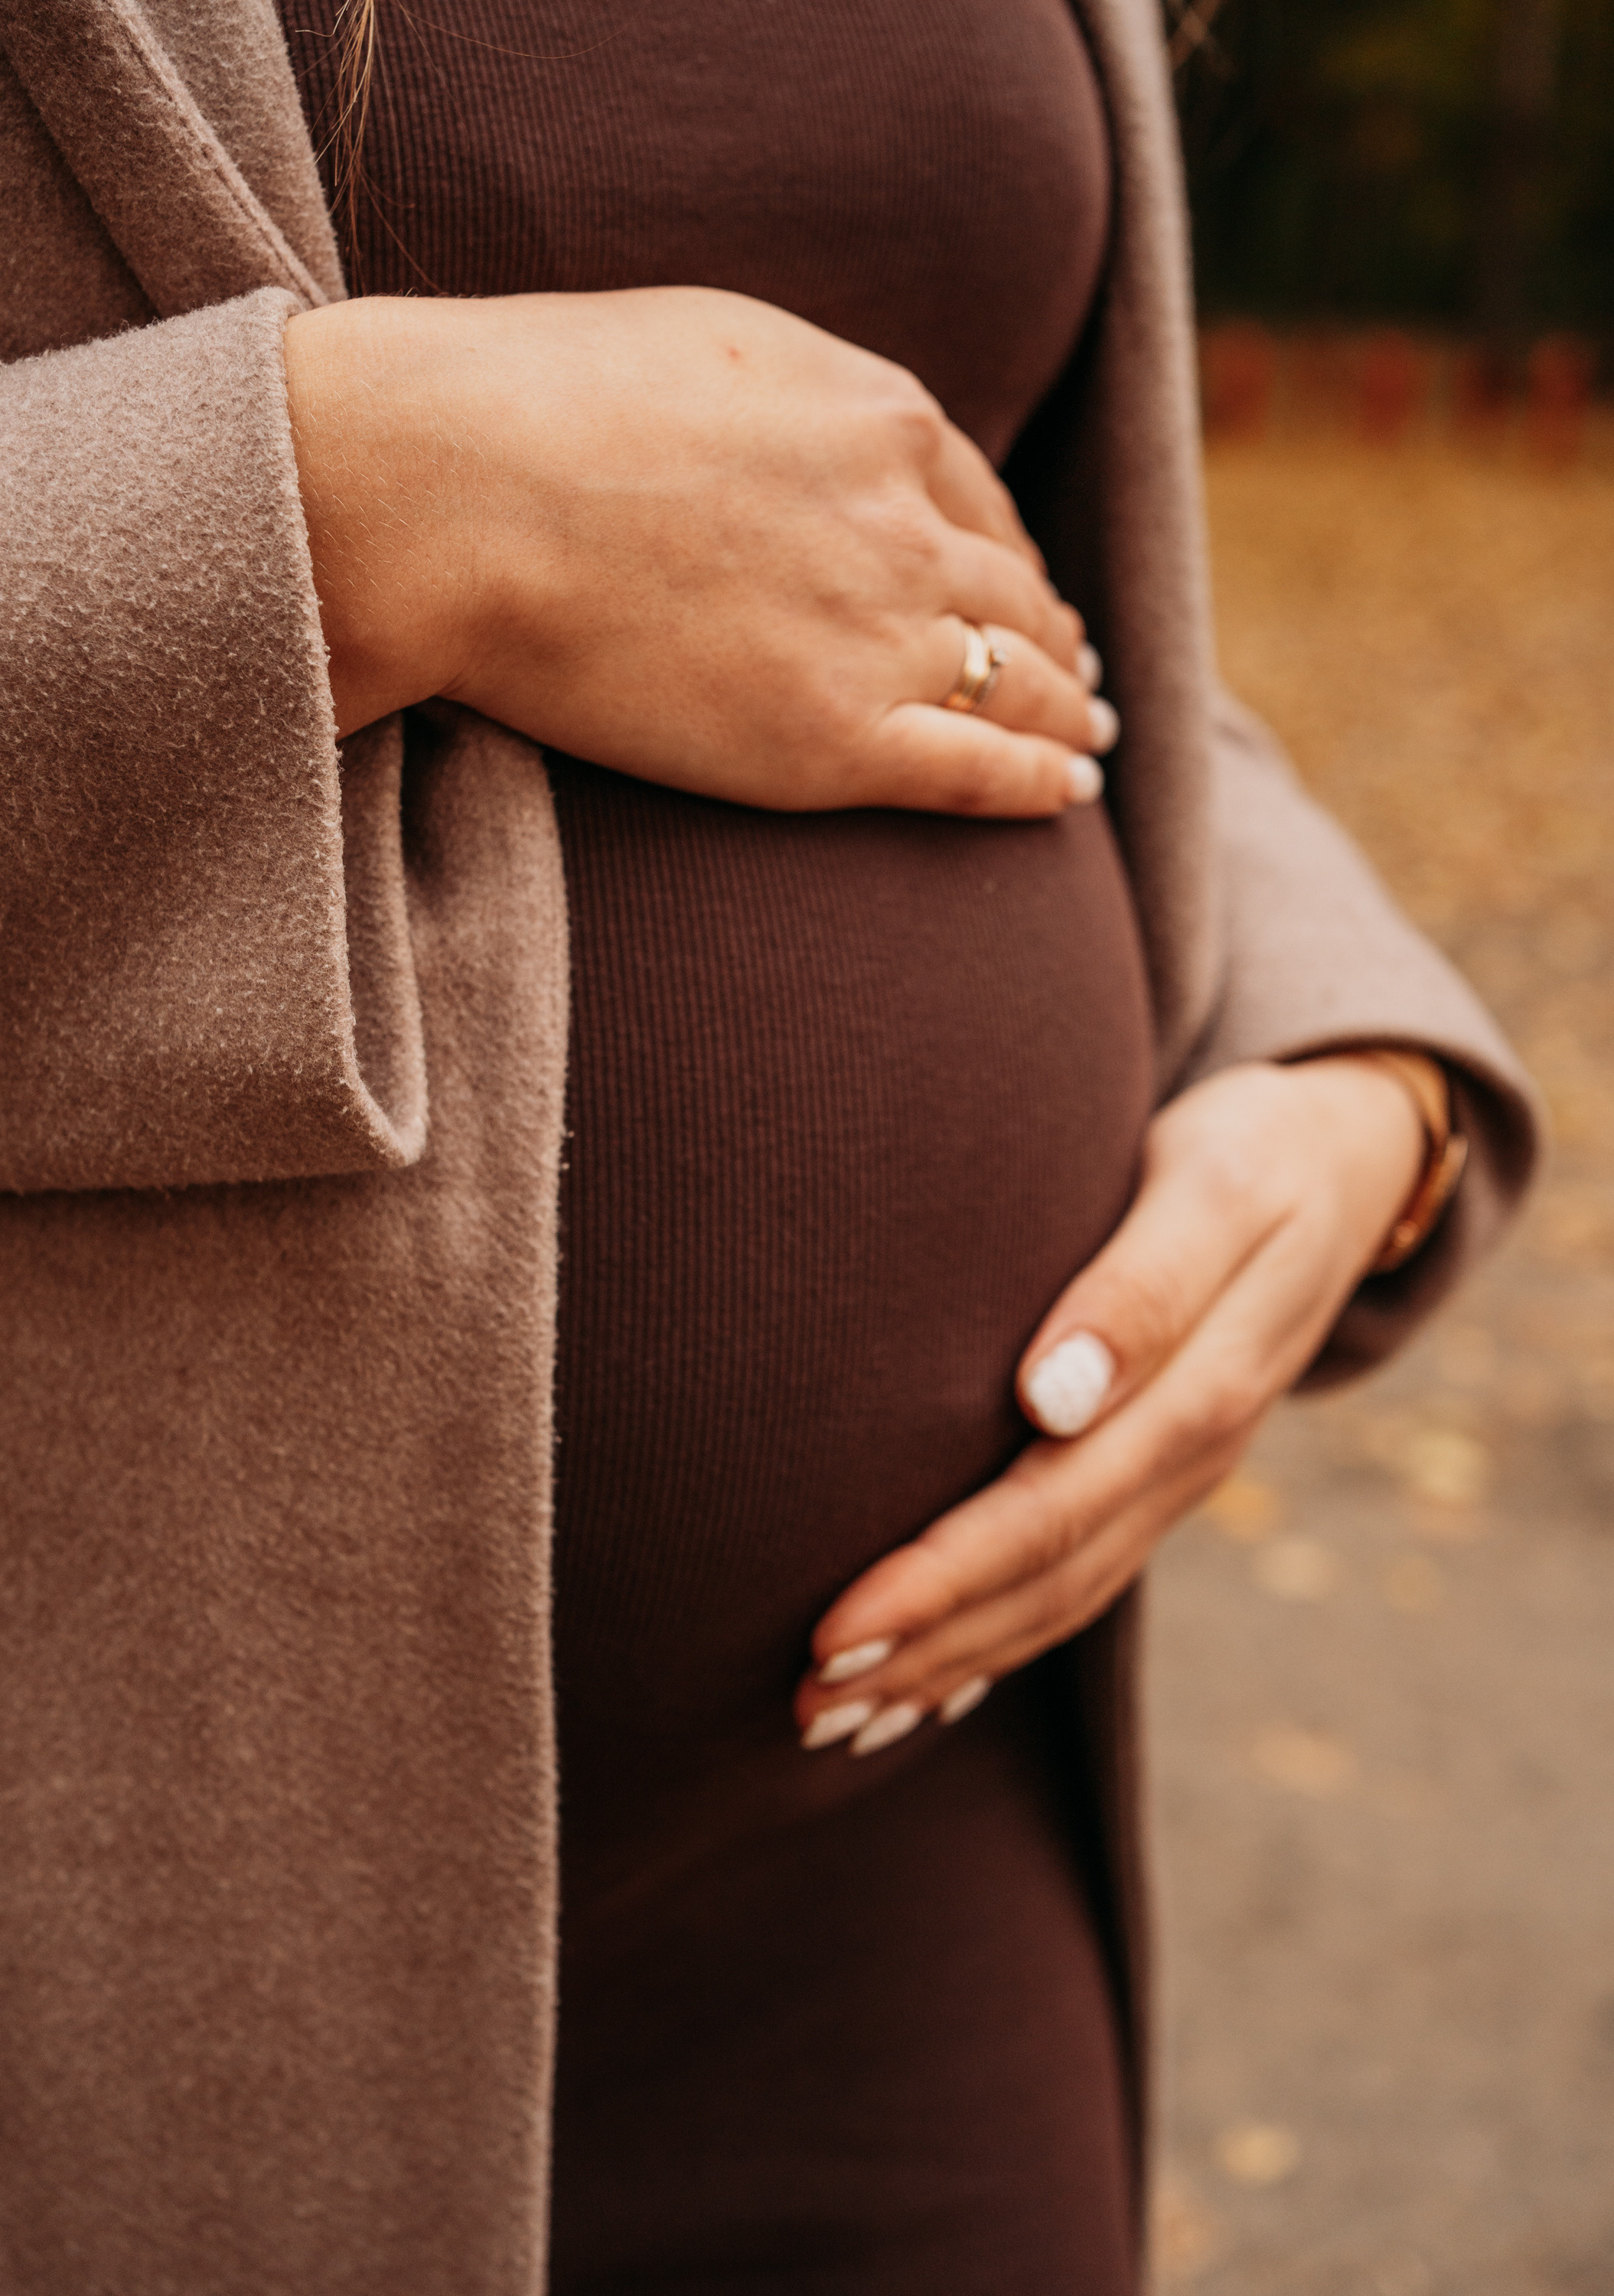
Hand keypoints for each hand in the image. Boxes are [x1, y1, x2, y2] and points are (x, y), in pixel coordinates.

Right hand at [283, 288, 1114, 815]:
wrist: (461, 494)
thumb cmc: (537, 405)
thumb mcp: (706, 347)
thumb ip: (794, 403)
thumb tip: (822, 432)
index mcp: (881, 419)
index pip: (979, 503)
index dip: (1009, 557)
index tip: (1020, 590)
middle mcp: (904, 525)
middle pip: (1012, 595)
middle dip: (1051, 637)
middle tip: (1075, 672)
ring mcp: (879, 635)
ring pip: (1015, 682)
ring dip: (1062, 712)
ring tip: (1082, 739)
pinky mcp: (835, 742)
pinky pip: (978, 769)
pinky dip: (1037, 784)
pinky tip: (1064, 796)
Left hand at [795, 1055, 1426, 1752]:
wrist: (1339, 1164)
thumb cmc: (1253, 1154)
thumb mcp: (1214, 1189)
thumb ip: (1142, 1289)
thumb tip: (1053, 1399)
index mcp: (1196, 1396)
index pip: (1049, 1513)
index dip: (942, 1581)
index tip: (838, 1628)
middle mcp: (1188, 1460)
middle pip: (1048, 1580)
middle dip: (926, 1648)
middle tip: (806, 1702)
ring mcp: (1178, 1478)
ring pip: (1061, 1599)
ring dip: (952, 1665)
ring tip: (841, 1713)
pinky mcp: (1158, 1473)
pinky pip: (1079, 1578)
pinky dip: (1001, 1640)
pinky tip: (932, 1684)